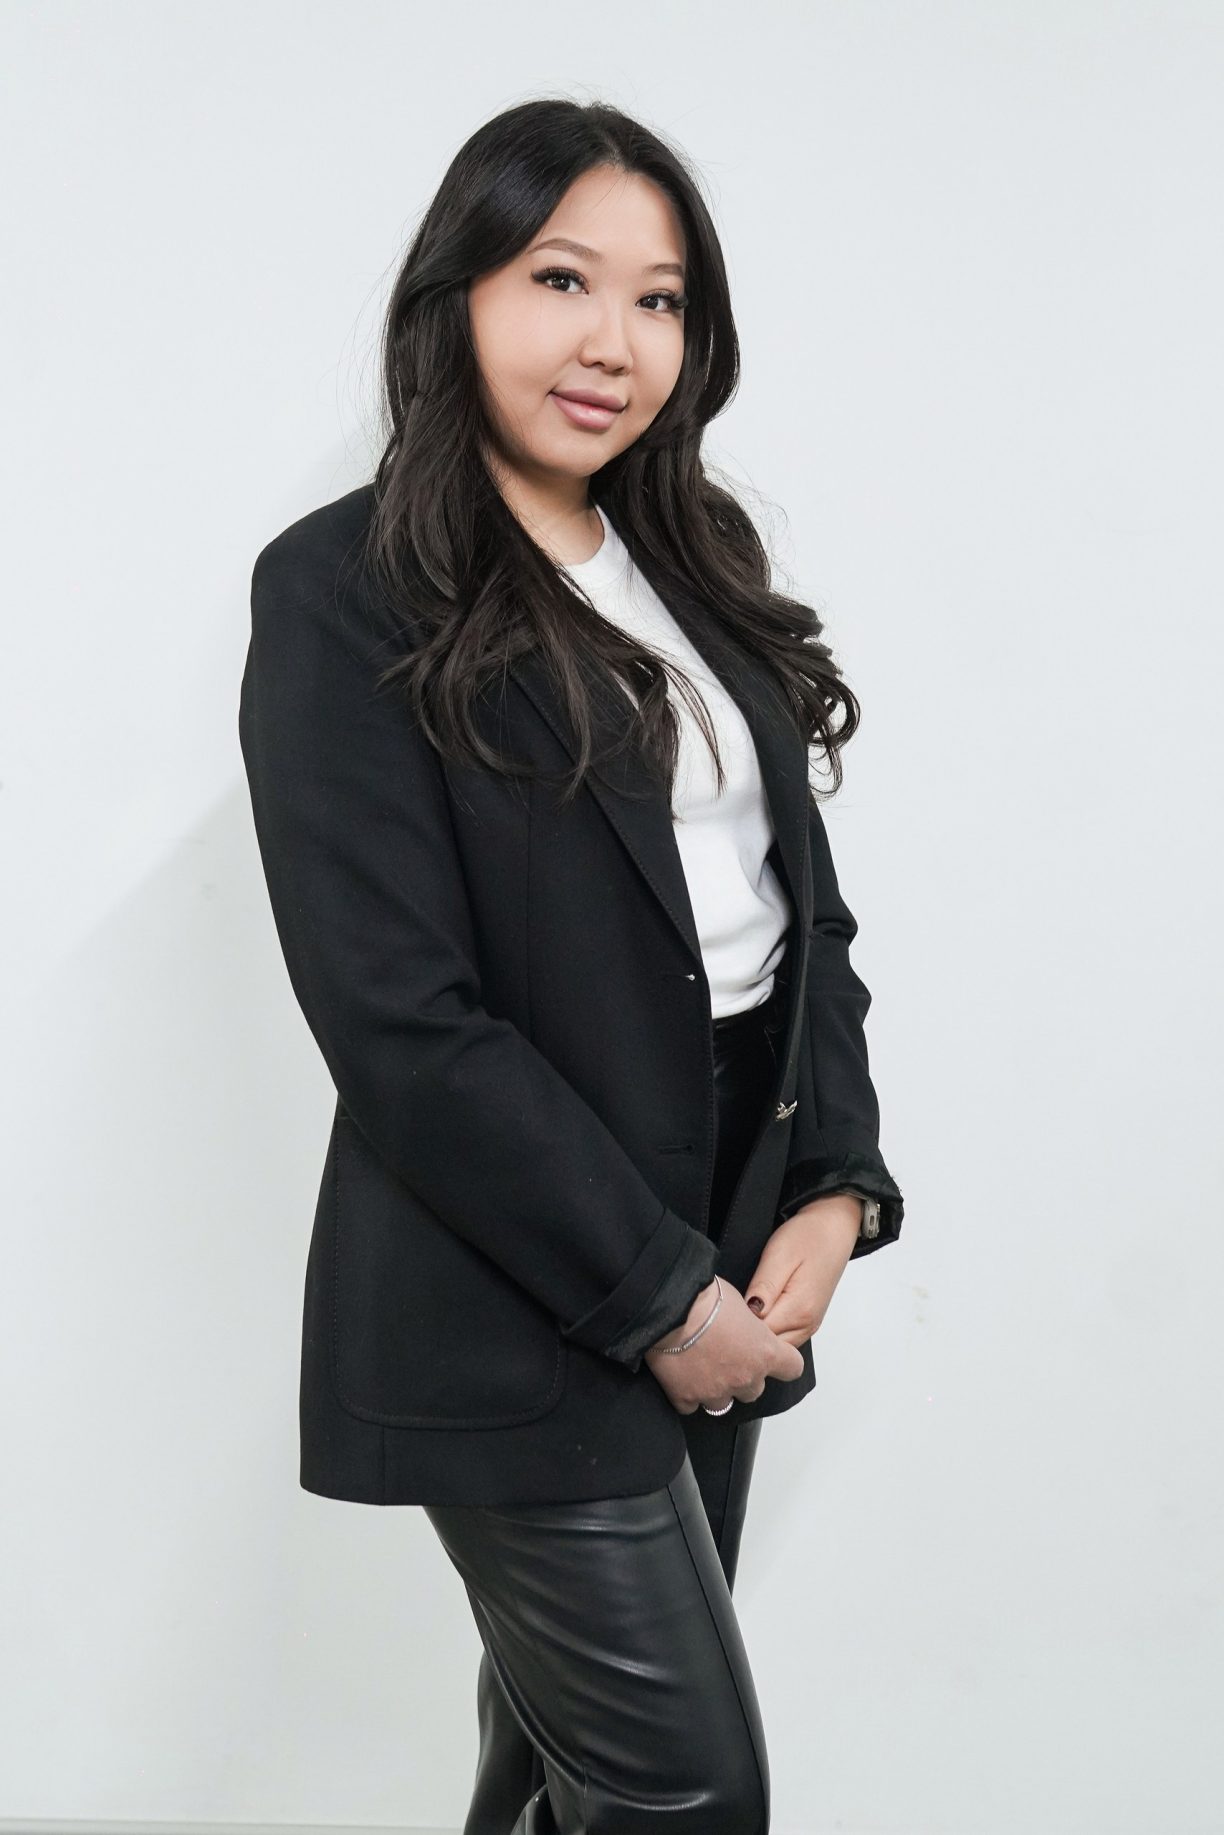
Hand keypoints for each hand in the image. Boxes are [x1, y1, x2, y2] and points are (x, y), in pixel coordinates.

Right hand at [643, 1275, 804, 1414]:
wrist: (668, 1308)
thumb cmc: (705, 1296)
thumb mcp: (740, 1301)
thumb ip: (749, 1323)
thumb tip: (744, 1325)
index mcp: (765, 1352)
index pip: (792, 1368)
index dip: (783, 1362)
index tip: (774, 1357)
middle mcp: (745, 1377)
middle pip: (755, 1390)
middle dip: (743, 1376)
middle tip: (726, 1356)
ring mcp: (715, 1391)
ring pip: (724, 1403)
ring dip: (716, 1388)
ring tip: (700, 1366)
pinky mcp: (686, 1398)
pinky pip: (691, 1405)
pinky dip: (687, 1393)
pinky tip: (680, 1375)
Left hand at [742, 1195, 861, 1347]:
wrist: (833, 1228)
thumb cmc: (808, 1236)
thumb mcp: (780, 1255)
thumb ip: (764, 1287)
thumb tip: (749, 1313)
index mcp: (800, 1310)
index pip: (759, 1337)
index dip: (738, 1327)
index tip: (724, 1310)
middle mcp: (807, 1325)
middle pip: (768, 1347)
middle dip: (746, 1335)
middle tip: (728, 1310)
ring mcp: (809, 1325)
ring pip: (775, 1346)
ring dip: (757, 1334)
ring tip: (742, 1309)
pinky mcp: (807, 1321)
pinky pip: (783, 1337)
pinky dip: (768, 1330)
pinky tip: (757, 1311)